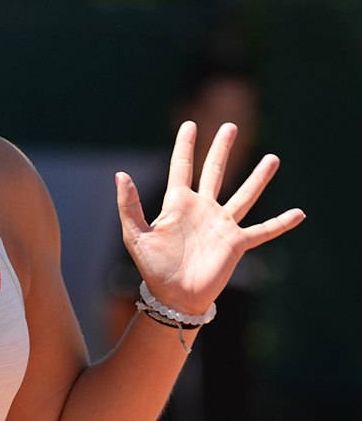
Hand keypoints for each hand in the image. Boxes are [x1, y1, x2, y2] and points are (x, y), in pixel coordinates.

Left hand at [116, 120, 304, 314]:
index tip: (190, 124)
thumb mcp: (135, 234)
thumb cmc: (153, 267)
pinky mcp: (236, 243)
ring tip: (273, 158)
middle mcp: (202, 209)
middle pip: (214, 172)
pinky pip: (263, 230)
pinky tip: (299, 213)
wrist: (173, 296)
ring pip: (244, 195)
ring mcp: (221, 225)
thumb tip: (120, 174)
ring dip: (258, 177)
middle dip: (221, 149)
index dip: (185, 146)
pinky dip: (281, 223)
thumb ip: (128, 204)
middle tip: (230, 125)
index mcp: (177, 204)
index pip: (181, 167)